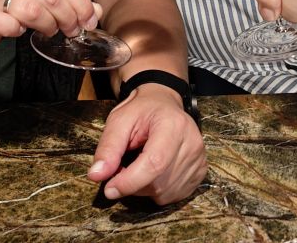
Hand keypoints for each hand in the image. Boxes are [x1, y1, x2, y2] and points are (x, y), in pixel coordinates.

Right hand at [0, 0, 100, 54]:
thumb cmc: (1, 5)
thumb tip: (94, 11)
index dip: (79, 0)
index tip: (88, 19)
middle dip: (68, 16)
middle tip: (71, 30)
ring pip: (33, 8)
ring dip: (47, 24)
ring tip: (48, 31)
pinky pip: (6, 23)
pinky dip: (17, 30)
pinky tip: (19, 32)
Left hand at [88, 84, 205, 203]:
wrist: (163, 102)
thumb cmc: (141, 110)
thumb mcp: (119, 120)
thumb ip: (108, 147)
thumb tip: (97, 175)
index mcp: (173, 125)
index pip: (154, 163)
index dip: (130, 181)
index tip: (109, 188)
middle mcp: (192, 143)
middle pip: (158, 182)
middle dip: (133, 182)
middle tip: (121, 167)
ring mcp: (199, 159)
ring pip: (165, 193)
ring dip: (144, 187)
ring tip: (138, 163)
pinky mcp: (200, 172)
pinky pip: (173, 195)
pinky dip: (157, 189)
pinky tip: (152, 171)